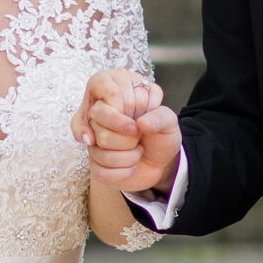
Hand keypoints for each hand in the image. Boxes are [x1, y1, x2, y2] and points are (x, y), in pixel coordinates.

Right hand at [73, 68, 181, 196]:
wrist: (159, 161)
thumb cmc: (160, 136)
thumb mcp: (169, 122)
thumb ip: (160, 117)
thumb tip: (141, 123)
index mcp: (113, 94)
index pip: (101, 90)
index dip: (120, 113)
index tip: (137, 125)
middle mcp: (98, 115)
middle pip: (99, 123)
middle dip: (128, 137)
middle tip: (138, 136)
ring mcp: (93, 140)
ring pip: (100, 146)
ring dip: (129, 155)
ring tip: (137, 150)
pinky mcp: (94, 163)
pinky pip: (101, 170)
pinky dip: (124, 172)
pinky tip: (131, 166)